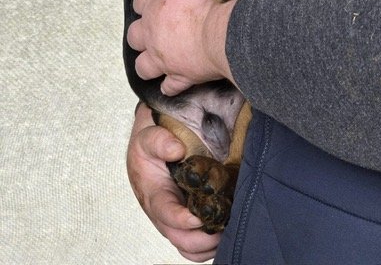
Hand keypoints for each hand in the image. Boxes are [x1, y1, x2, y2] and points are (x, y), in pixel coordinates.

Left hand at [127, 0, 236, 95]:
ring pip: (142, 65)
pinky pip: (169, 87)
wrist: (225, 31)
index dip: (147, 3)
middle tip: (156, 34)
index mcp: (156, 1)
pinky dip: (171, 86)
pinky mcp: (177, 76)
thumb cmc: (215, 1)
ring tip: (159, 63)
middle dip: (142, 35)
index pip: (140, 0)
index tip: (157, 4)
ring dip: (149, 64)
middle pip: (134, 35)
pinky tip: (176, 84)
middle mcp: (152, 30)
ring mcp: (161, 56)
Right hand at [127, 103, 220, 261]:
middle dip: (202, 239)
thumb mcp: (148, 137)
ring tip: (227, 230)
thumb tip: (177, 150)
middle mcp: (163, 215)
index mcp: (154, 195)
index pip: (166, 214)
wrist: (148, 152)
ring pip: (189, 248)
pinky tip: (223, 231)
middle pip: (180, 239)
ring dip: (208, 246)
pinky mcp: (184, 223)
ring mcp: (174, 222)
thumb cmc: (149, 147)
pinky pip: (195, 246)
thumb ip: (159, 141)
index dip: (183, 220)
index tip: (199, 217)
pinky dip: (209, 247)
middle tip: (224, 225)